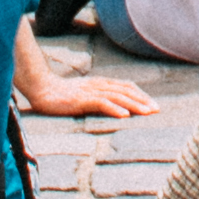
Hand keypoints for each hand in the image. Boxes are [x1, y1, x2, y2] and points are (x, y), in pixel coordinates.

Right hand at [24, 71, 153, 118]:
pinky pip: (101, 103)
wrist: (41, 89)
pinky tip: (124, 115)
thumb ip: (97, 98)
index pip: (126, 86)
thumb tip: (112, 107)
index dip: (140, 94)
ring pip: (117, 96)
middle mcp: (98, 85)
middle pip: (126, 90)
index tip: (152, 105)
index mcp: (100, 83)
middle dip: (143, 100)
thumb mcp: (83, 94)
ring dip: (134, 105)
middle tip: (157, 110)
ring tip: (147, 112)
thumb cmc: (61, 95)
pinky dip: (114, 108)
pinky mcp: (81, 99)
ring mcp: (90, 91)